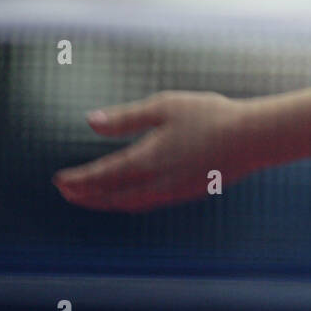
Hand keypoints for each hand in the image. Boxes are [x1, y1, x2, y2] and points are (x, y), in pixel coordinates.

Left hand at [52, 90, 255, 212]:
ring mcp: (173, 192)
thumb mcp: (164, 106)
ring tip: (91, 196)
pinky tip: (130, 194)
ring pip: (129, 204)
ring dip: (106, 201)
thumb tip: (90, 121)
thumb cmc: (209, 115)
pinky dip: (129, 201)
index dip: (78, 180)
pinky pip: (148, 203)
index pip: (101, 177)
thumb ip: (126, 117)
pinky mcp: (187, 192)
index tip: (58, 180)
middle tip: (66, 192)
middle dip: (86, 196)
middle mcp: (156, 183)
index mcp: (147, 160)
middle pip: (111, 197)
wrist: (252, 139)